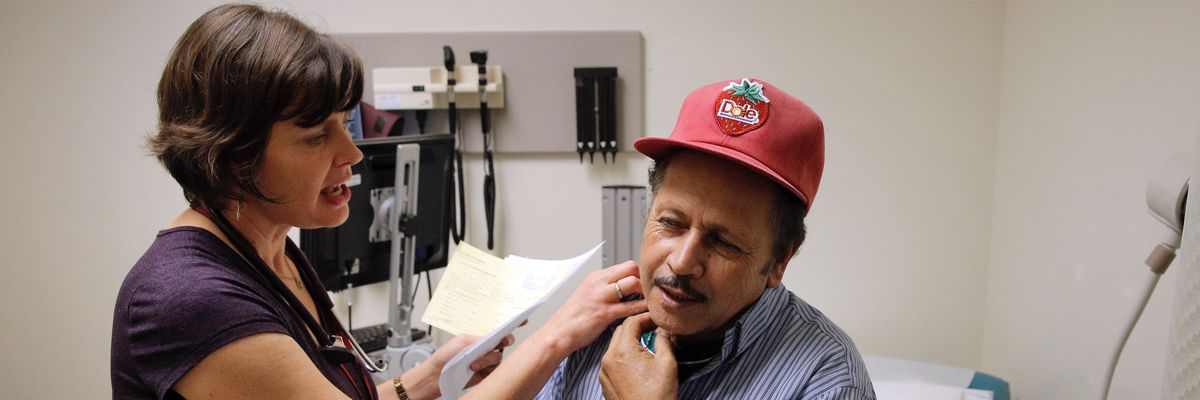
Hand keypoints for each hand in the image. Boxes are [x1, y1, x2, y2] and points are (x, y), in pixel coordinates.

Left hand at [399, 333, 513, 399]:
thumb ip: (478, 339)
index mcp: (481, 337)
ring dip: (487, 359)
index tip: (522, 319)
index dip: (512, 323)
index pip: (499, 329)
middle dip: (505, 341)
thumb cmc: (444, 356)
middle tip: (502, 342)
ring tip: (473, 363)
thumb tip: (492, 339)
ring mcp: (487, 361)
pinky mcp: (486, 374)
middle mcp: (486, 348)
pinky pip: (496, 372)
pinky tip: (476, 369)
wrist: (435, 376)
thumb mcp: (461, 341)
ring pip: (499, 358)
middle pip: (504, 343)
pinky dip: (487, 370)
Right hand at [540, 261, 647, 353]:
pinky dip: (643, 309)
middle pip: (631, 267)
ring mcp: (601, 297)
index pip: (625, 266)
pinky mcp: (605, 313)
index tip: (645, 286)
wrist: (557, 333)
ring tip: (650, 302)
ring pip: (633, 283)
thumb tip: (626, 290)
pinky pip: (631, 307)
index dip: (639, 275)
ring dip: (645, 292)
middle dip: (644, 279)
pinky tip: (649, 314)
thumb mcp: (588, 294)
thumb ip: (605, 289)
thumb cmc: (573, 318)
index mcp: (595, 277)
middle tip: (649, 293)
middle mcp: (598, 282)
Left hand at [599, 313, 677, 399]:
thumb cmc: (657, 395)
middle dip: (637, 327)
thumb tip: (663, 330)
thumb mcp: (667, 363)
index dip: (646, 317)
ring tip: (648, 345)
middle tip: (654, 329)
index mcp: (622, 351)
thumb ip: (664, 340)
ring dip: (630, 342)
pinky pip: (612, 362)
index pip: (631, 322)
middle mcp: (608, 359)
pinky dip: (624, 356)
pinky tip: (638, 363)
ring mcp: (605, 372)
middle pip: (621, 332)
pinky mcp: (605, 383)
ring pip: (615, 347)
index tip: (658, 319)